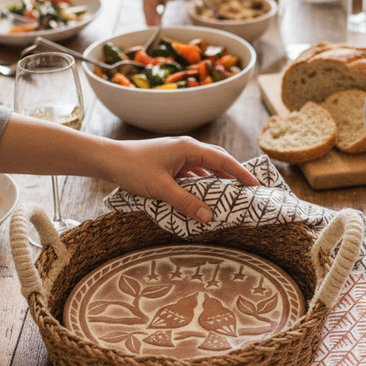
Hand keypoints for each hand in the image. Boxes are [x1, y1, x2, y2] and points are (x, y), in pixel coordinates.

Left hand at [103, 136, 258, 221]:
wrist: (109, 160)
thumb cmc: (134, 169)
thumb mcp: (162, 189)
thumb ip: (186, 203)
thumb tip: (209, 217)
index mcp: (189, 148)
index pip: (223, 160)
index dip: (241, 173)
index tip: (256, 185)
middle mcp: (186, 148)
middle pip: (217, 160)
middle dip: (233, 175)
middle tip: (247, 191)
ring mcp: (178, 154)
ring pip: (205, 167)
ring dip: (217, 179)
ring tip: (229, 195)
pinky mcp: (170, 162)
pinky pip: (193, 172)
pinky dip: (201, 183)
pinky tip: (203, 195)